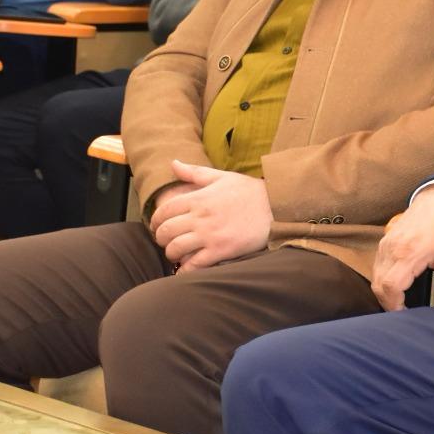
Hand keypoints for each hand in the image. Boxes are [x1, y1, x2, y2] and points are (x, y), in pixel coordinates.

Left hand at [149, 160, 272, 269]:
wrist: (277, 207)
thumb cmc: (250, 192)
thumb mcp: (222, 177)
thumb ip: (194, 172)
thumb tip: (173, 163)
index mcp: (198, 198)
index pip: (163, 211)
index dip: (155, 221)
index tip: (158, 226)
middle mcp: (200, 217)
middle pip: (165, 232)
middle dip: (161, 239)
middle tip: (167, 241)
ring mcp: (210, 235)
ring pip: (175, 249)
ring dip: (172, 254)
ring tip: (177, 254)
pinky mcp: (221, 250)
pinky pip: (194, 265)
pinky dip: (185, 270)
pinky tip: (185, 270)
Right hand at [371, 186, 433, 310]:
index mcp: (412, 252)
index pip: (391, 287)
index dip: (394, 306)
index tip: (406, 314)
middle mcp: (394, 247)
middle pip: (378, 285)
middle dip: (388, 302)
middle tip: (404, 311)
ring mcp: (387, 242)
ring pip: (375, 275)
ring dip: (385, 290)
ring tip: (402, 299)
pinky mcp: (385, 240)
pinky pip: (377, 264)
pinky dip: (383, 277)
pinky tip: (398, 283)